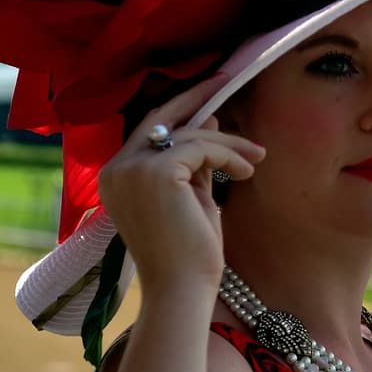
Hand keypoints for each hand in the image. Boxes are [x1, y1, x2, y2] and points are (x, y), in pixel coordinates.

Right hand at [97, 77, 264, 294]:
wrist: (182, 289)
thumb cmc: (188, 253)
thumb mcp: (190, 195)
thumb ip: (193, 160)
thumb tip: (207, 119)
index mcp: (117, 175)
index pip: (150, 128)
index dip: (181, 108)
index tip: (212, 94)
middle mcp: (117, 168)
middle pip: (161, 117)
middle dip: (197, 97)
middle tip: (227, 83)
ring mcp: (132, 168)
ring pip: (190, 134)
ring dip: (228, 142)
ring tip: (255, 159)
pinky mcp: (155, 172)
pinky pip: (201, 148)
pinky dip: (228, 155)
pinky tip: (244, 173)